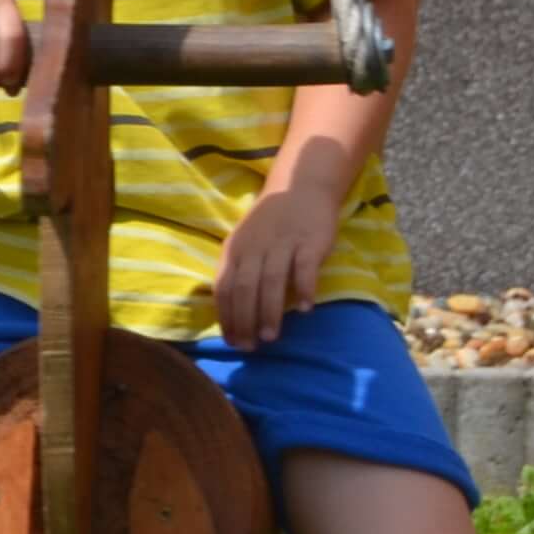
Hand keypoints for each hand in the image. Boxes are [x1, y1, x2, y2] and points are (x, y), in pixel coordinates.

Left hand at [212, 182, 338, 349]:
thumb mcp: (244, 243)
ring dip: (270, 312)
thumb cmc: (269, 224)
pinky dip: (304, 288)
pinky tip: (305, 309)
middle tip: (250, 347)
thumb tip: (232, 315)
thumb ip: (237, 273)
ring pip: (271, 281)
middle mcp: (254, 247)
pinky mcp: (309, 240)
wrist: (300, 186)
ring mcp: (282, 243)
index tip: (233, 341)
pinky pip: (304, 267)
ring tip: (271, 337)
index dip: (227, 317)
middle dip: (245, 320)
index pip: (224, 288)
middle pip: (245, 288)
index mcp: (234, 250)